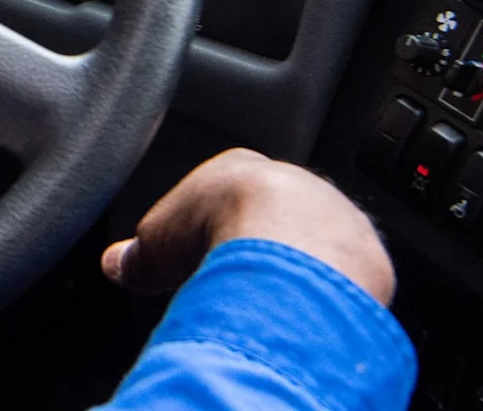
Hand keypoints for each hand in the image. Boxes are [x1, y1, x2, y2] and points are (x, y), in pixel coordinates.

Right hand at [101, 148, 394, 304]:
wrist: (285, 246)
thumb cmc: (215, 227)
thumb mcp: (155, 240)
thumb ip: (138, 252)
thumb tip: (115, 265)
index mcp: (242, 167)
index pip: (224, 191)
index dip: (206, 224)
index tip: (195, 254)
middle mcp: (295, 183)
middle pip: (271, 218)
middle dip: (252, 249)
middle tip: (228, 284)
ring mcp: (336, 218)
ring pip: (311, 245)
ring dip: (290, 272)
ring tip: (263, 304)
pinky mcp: (367, 257)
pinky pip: (342, 278)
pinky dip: (321, 296)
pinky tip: (299, 316)